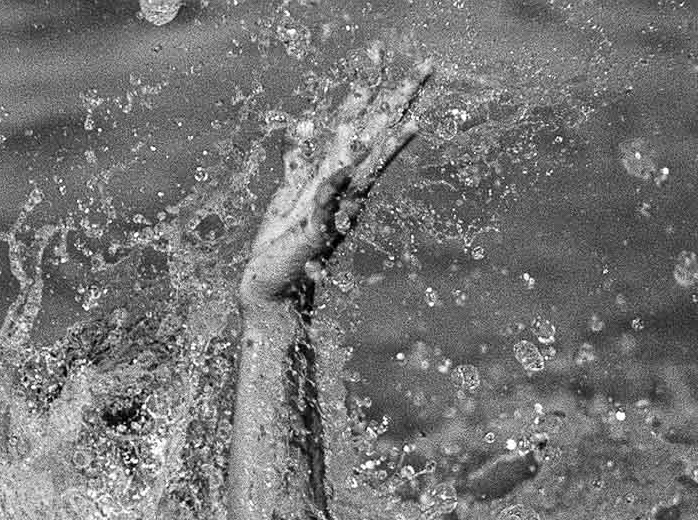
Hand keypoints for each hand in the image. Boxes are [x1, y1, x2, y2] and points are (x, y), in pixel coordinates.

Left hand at [239, 61, 438, 307]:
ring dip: (384, 145)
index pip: (357, 123)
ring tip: (410, 118)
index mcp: (337, 176)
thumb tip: (303, 123)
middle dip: (397, 101)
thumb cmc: (281, 244)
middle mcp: (344, 190)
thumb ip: (297, 160)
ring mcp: (336, 212)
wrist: (271, 289)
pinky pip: (326, 206)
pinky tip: (343, 168)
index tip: (379, 51)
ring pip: (363, 171)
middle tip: (426, 66)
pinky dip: (332, 187)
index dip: (366, 86)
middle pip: (375, 136)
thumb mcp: (287, 194)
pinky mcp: (317, 234)